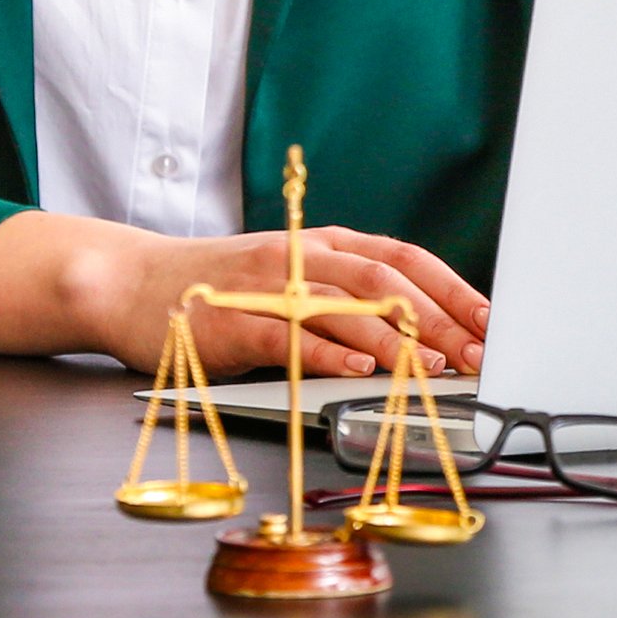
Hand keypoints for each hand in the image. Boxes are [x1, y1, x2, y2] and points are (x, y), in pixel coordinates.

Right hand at [0, 211, 489, 380]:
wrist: (122, 282)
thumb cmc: (209, 290)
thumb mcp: (283, 281)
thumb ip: (338, 299)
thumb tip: (414, 336)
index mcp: (316, 245)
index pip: (401, 259)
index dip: (452, 287)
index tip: (494, 320)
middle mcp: (296, 257)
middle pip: (383, 281)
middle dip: (439, 319)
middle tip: (481, 353)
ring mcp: (262, 286)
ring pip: (342, 305)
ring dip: (395, 339)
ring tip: (435, 368)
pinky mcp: (229, 320)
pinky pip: (286, 336)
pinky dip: (326, 354)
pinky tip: (358, 373)